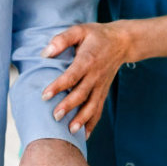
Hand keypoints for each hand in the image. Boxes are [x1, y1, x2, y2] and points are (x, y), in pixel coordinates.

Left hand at [42, 21, 138, 135]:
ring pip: (92, 106)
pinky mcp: (103, 92)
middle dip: (68, 107)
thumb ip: (62, 40)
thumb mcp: (79, 30)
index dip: (58, 86)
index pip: (72, 76)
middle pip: (81, 94)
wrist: (122, 42)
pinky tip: (84, 135)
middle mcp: (95, 76)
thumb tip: (45, 53)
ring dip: (82, 119)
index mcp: (87, 61)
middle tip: (55, 117)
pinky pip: (99, 109)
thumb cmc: (96, 36)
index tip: (45, 96)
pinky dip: (92, 123)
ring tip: (71, 131)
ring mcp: (101, 86)